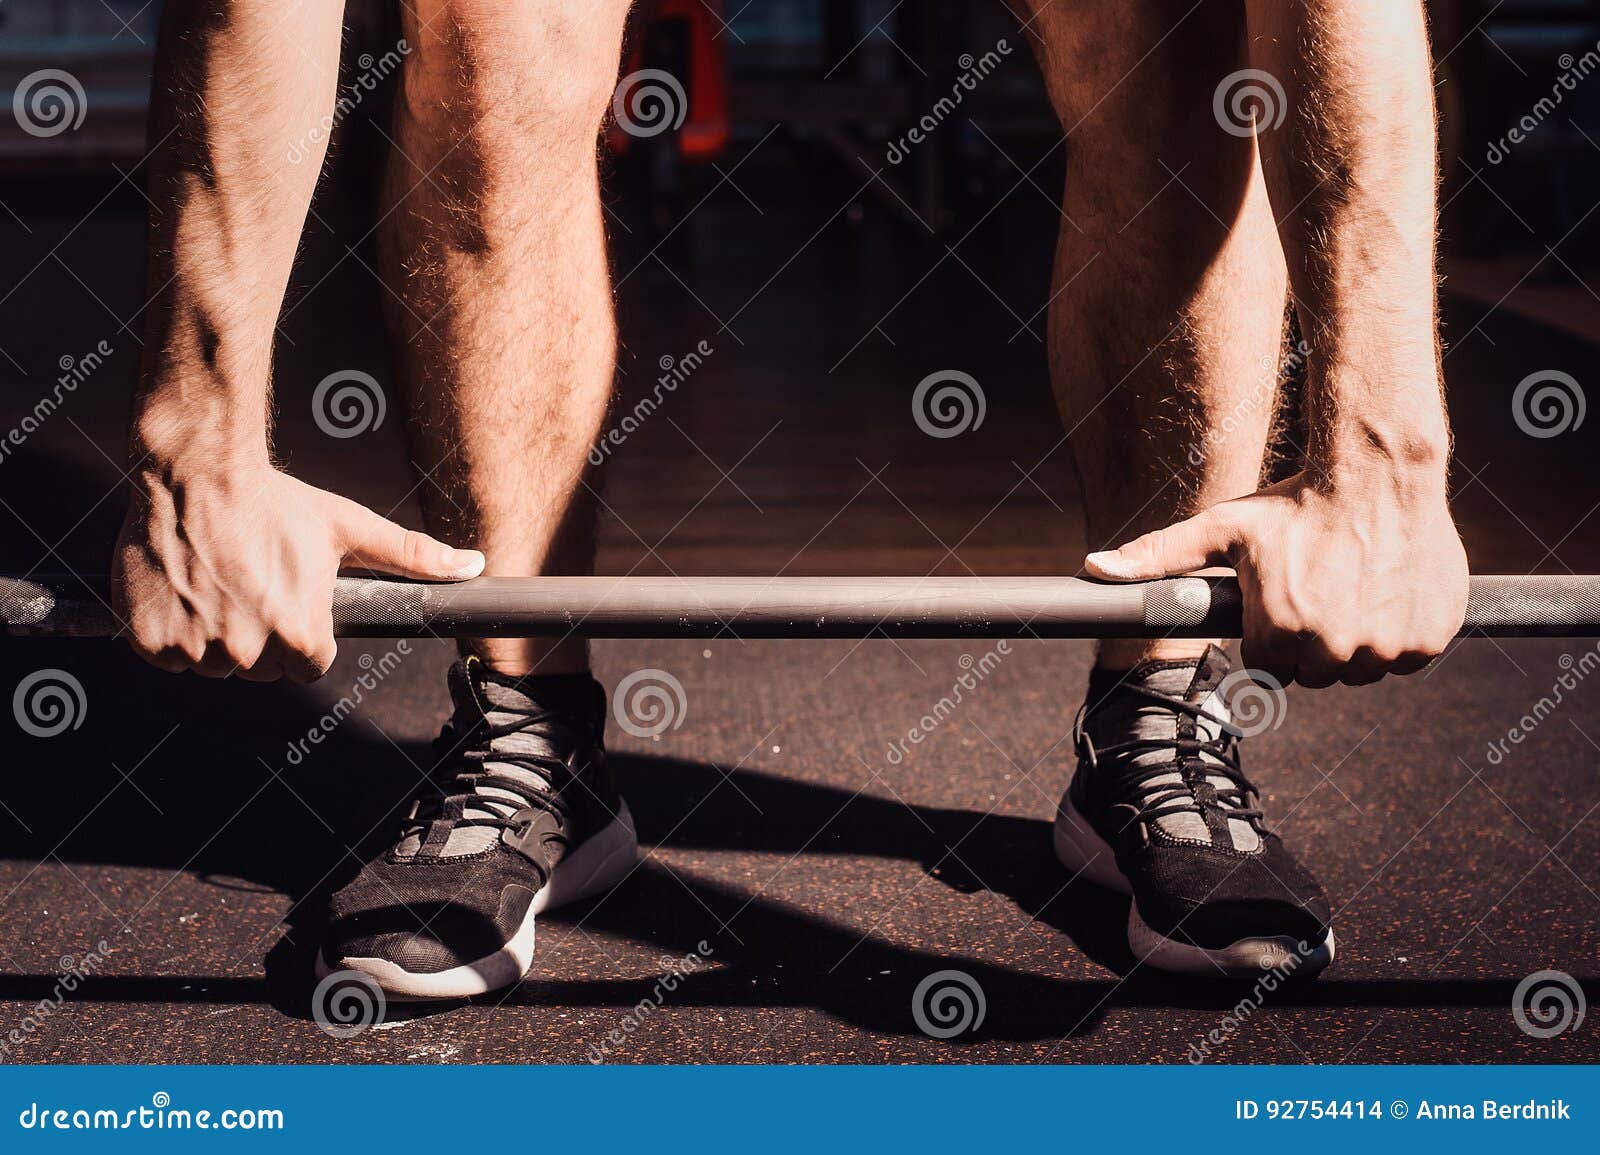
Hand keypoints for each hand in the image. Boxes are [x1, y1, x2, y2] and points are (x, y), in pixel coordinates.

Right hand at [113, 459, 482, 681]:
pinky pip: (166, 658)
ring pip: (212, 665)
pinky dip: (170, 631)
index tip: (287, 595)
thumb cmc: (278, 500)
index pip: (308, 664)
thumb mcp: (349, 528)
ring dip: (213, 634)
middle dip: (259, 633)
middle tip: (250, 581)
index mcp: (302, 638)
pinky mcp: (148, 642)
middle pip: (260, 668)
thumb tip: (474, 566)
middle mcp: (248, 654)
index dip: (301, 630)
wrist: (195, 472)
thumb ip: (414, 556)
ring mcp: (196, 652)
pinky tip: (184, 588)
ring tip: (217, 580)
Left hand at [1084, 468, 1467, 686]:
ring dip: (1356, 642)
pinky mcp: (1430, 639)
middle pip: (1316, 674)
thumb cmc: (1292, 501)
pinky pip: (1409, 659)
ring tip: (1351, 587)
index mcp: (1280, 632)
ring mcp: (1388, 646)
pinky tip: (1386, 590)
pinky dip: (1401, 634)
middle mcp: (1335, 647)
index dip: (1271, 634)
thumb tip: (1093, 568)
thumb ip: (1157, 556)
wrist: (1377, 471)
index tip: (1282, 598)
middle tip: (1317, 589)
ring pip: (1363, 670)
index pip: (1270, 668)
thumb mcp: (1220, 528)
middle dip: (1311, 641)